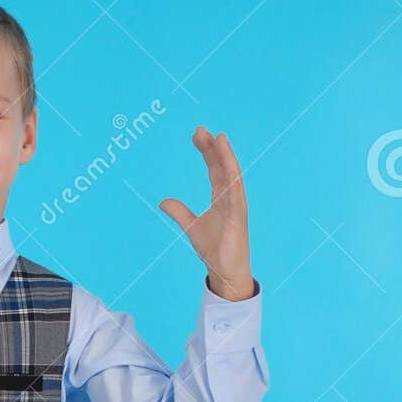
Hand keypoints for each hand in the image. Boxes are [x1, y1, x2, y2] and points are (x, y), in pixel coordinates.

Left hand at [158, 126, 253, 300]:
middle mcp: (231, 197)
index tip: (198, 135)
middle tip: (200, 129)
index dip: (207, 151)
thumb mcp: (191, 227)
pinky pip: (236, 191)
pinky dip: (232, 174)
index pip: (214, 169)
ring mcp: (236, 205)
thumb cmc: (215, 250)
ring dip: (225, 155)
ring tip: (218, 137)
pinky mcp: (238, 215)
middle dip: (213, 147)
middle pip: (222, 166)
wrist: (226, 272)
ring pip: (232, 174)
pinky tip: (227, 162)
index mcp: (221, 198)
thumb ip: (179, 212)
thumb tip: (163, 201)